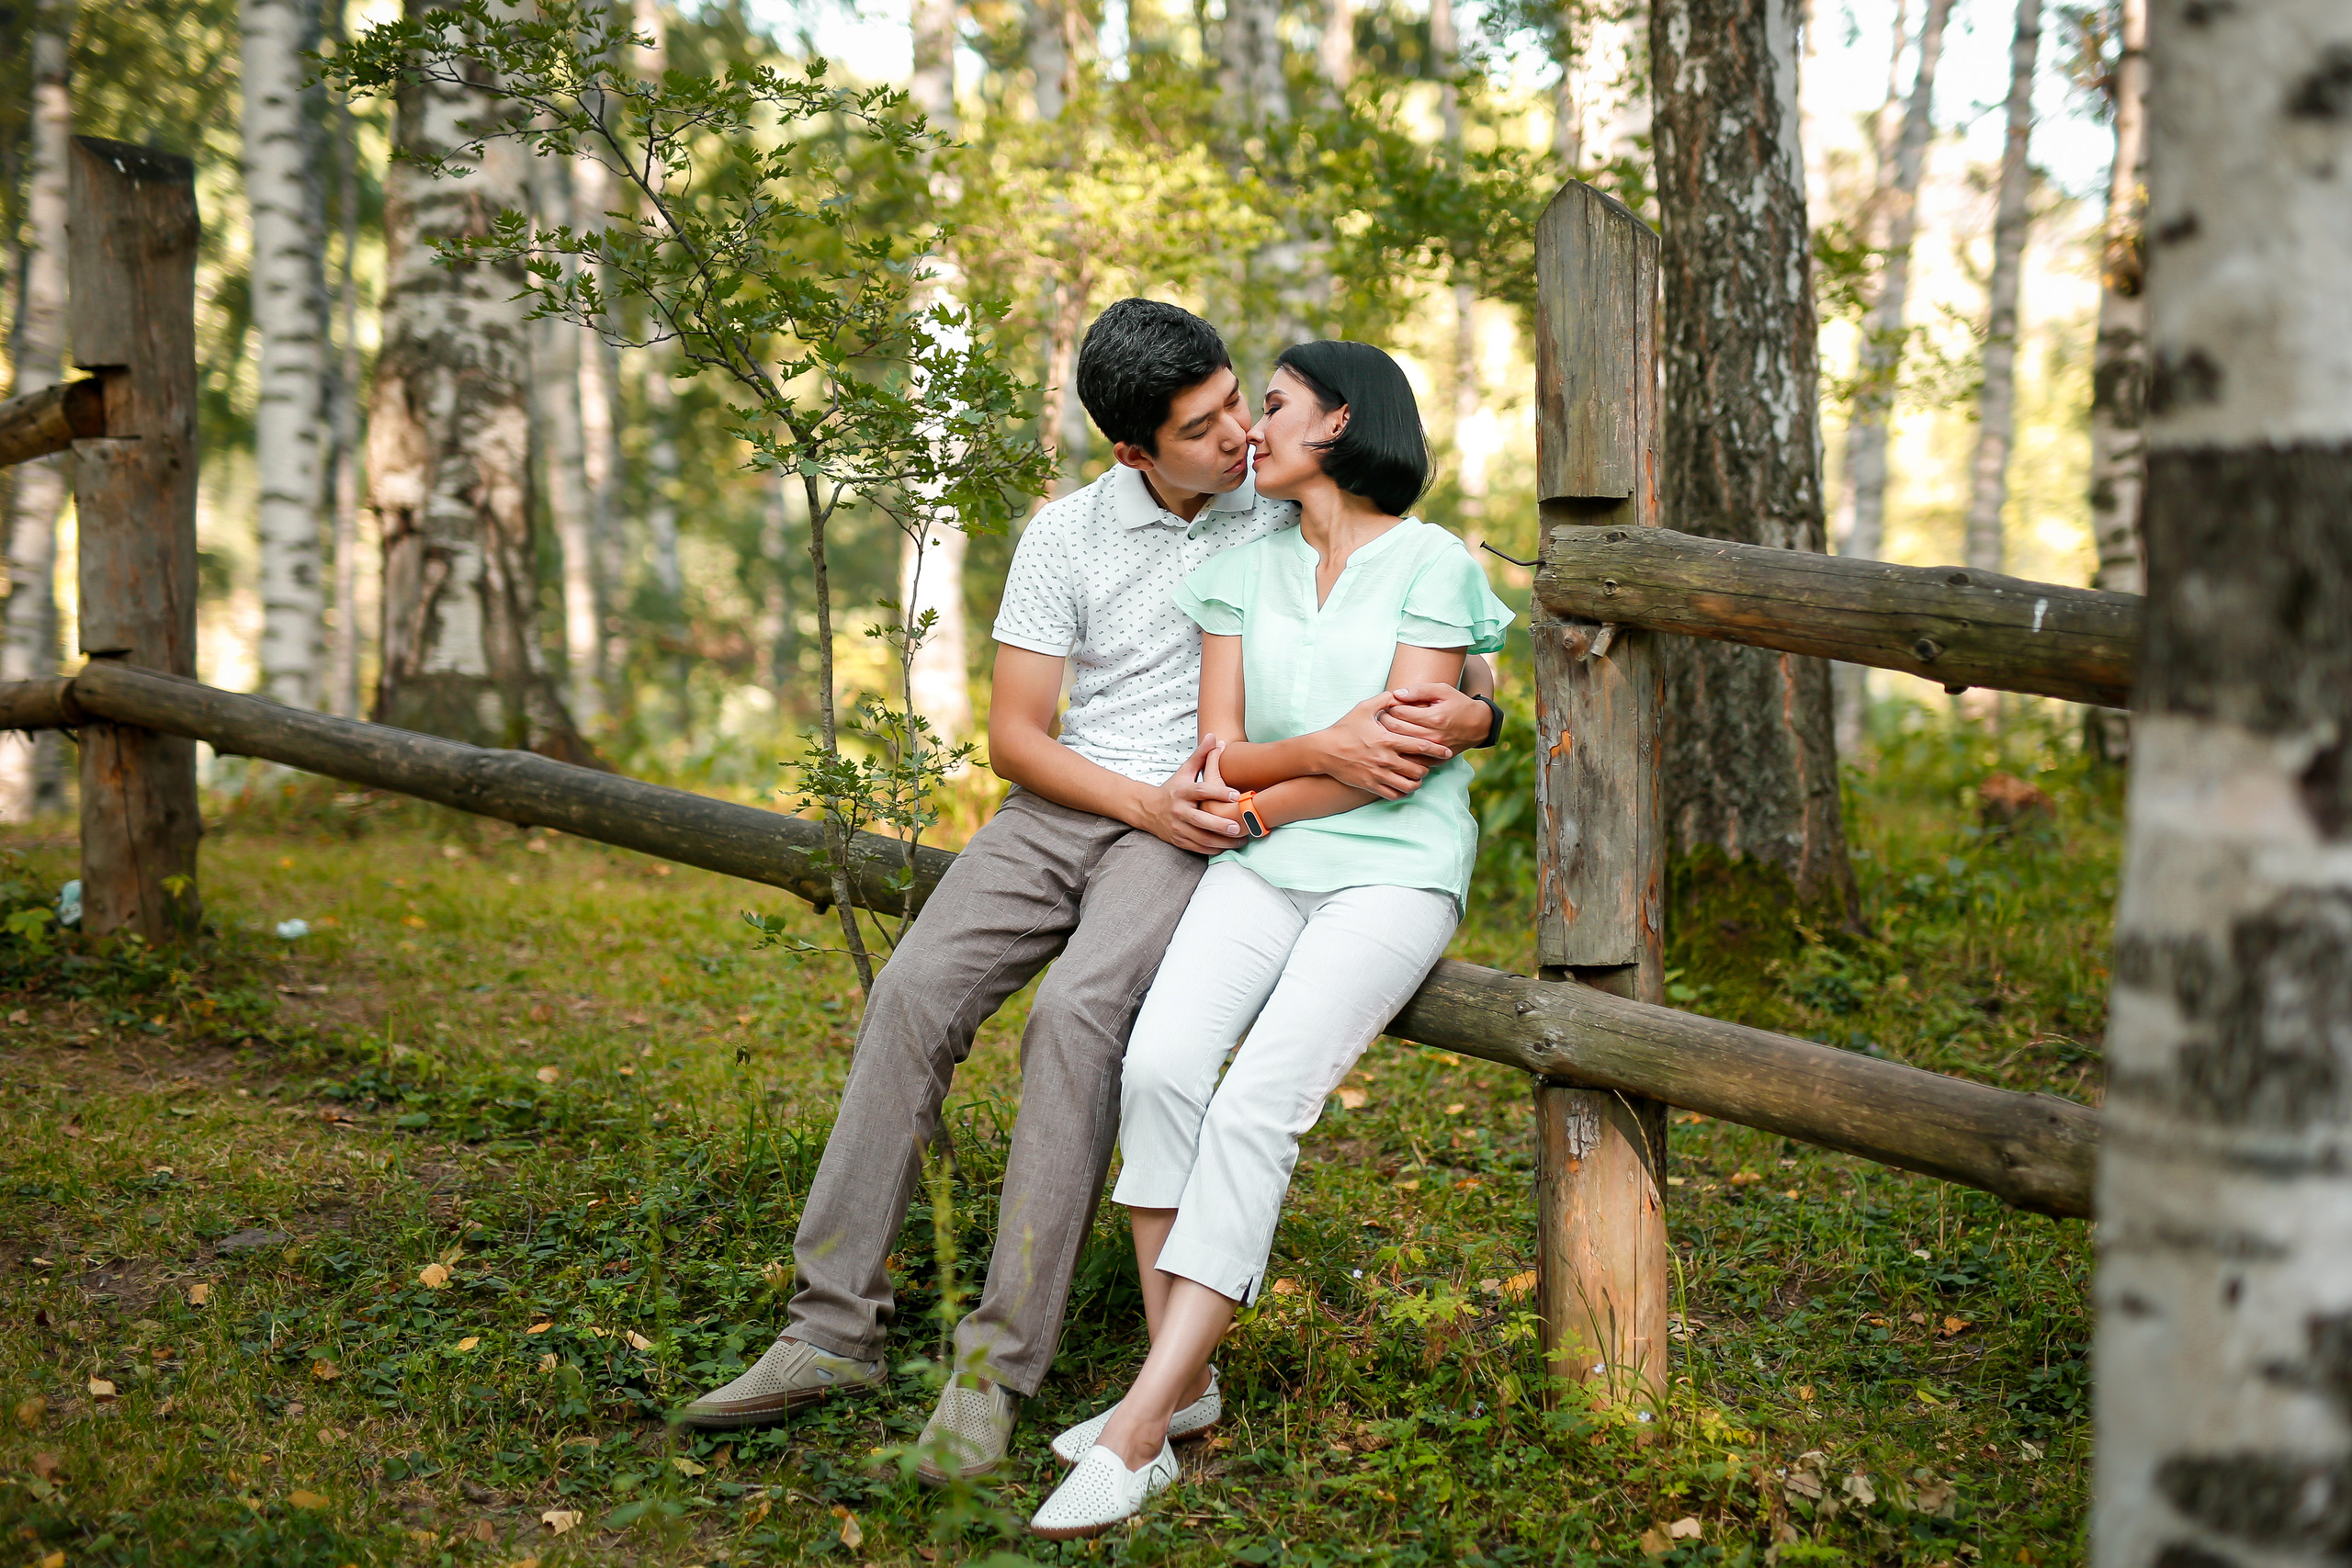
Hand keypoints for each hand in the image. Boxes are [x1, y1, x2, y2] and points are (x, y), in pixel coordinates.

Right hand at [1133, 735, 1245, 853]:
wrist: (1148, 810)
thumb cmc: (1173, 788)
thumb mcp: (1184, 771)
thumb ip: (1201, 756)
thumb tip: (1215, 736)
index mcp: (1181, 792)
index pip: (1201, 791)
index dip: (1219, 793)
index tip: (1237, 795)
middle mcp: (1179, 811)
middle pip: (1200, 820)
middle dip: (1220, 824)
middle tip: (1239, 825)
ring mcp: (1178, 828)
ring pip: (1201, 838)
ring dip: (1222, 841)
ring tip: (1241, 839)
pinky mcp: (1179, 841)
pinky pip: (1199, 848)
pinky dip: (1214, 849)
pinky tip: (1229, 846)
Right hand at [1310, 693, 1448, 798]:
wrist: (1323, 750)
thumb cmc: (1344, 728)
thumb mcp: (1363, 708)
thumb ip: (1384, 700)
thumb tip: (1399, 693)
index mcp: (1387, 740)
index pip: (1420, 746)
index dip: (1437, 750)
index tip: (1446, 752)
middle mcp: (1385, 759)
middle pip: (1418, 769)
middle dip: (1427, 768)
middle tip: (1428, 765)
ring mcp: (1378, 774)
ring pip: (1408, 785)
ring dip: (1416, 782)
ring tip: (1416, 777)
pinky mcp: (1370, 785)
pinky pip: (1394, 794)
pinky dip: (1402, 792)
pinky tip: (1403, 786)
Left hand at [1380, 683, 1491, 750]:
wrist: (1478, 725)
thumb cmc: (1459, 704)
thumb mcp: (1443, 690)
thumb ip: (1419, 690)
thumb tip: (1397, 693)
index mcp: (1434, 717)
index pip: (1400, 712)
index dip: (1390, 706)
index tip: (1388, 704)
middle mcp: (1433, 736)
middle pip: (1396, 729)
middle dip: (1384, 720)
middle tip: (1381, 715)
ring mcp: (1433, 750)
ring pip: (1400, 746)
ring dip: (1389, 736)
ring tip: (1385, 728)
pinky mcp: (1435, 760)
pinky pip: (1410, 759)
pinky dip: (1400, 752)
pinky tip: (1397, 743)